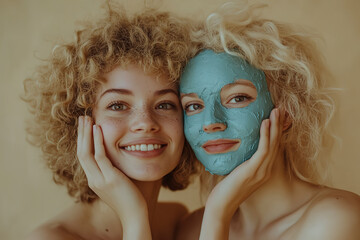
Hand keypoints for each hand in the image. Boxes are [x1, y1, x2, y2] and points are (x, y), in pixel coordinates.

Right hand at [77, 116, 150, 239]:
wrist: (134, 215)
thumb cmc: (130, 199)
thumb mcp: (117, 183)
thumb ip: (113, 171)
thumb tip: (117, 160)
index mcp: (94, 180)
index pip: (84, 157)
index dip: (83, 141)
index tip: (85, 127)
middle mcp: (93, 179)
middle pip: (81, 152)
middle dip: (81, 134)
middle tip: (82, 118)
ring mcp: (100, 179)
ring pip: (86, 153)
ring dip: (86, 134)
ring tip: (87, 118)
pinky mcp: (110, 178)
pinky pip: (100, 156)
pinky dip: (98, 141)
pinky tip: (98, 129)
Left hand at [200, 108, 283, 239]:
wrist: (222, 205)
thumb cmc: (226, 189)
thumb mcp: (236, 171)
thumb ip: (241, 160)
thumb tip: (236, 146)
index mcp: (263, 170)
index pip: (274, 147)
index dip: (276, 131)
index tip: (277, 117)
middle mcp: (266, 170)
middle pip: (277, 143)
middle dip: (279, 125)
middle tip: (281, 108)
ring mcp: (261, 171)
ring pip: (273, 144)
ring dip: (275, 126)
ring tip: (276, 110)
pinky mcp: (253, 170)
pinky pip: (263, 150)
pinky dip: (265, 135)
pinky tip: (264, 123)